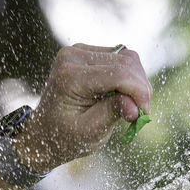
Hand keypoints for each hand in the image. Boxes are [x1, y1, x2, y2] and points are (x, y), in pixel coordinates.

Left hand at [14, 44, 152, 172]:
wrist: (44, 132)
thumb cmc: (64, 137)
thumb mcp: (90, 132)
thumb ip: (112, 113)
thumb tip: (136, 106)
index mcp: (70, 76)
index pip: (117, 73)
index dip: (138, 92)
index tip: (145, 114)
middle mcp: (73, 56)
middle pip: (125, 62)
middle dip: (140, 88)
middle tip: (141, 113)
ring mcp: (79, 51)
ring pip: (127, 57)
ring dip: (137, 82)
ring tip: (132, 106)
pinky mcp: (88, 52)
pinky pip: (120, 58)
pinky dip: (130, 77)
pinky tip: (125, 96)